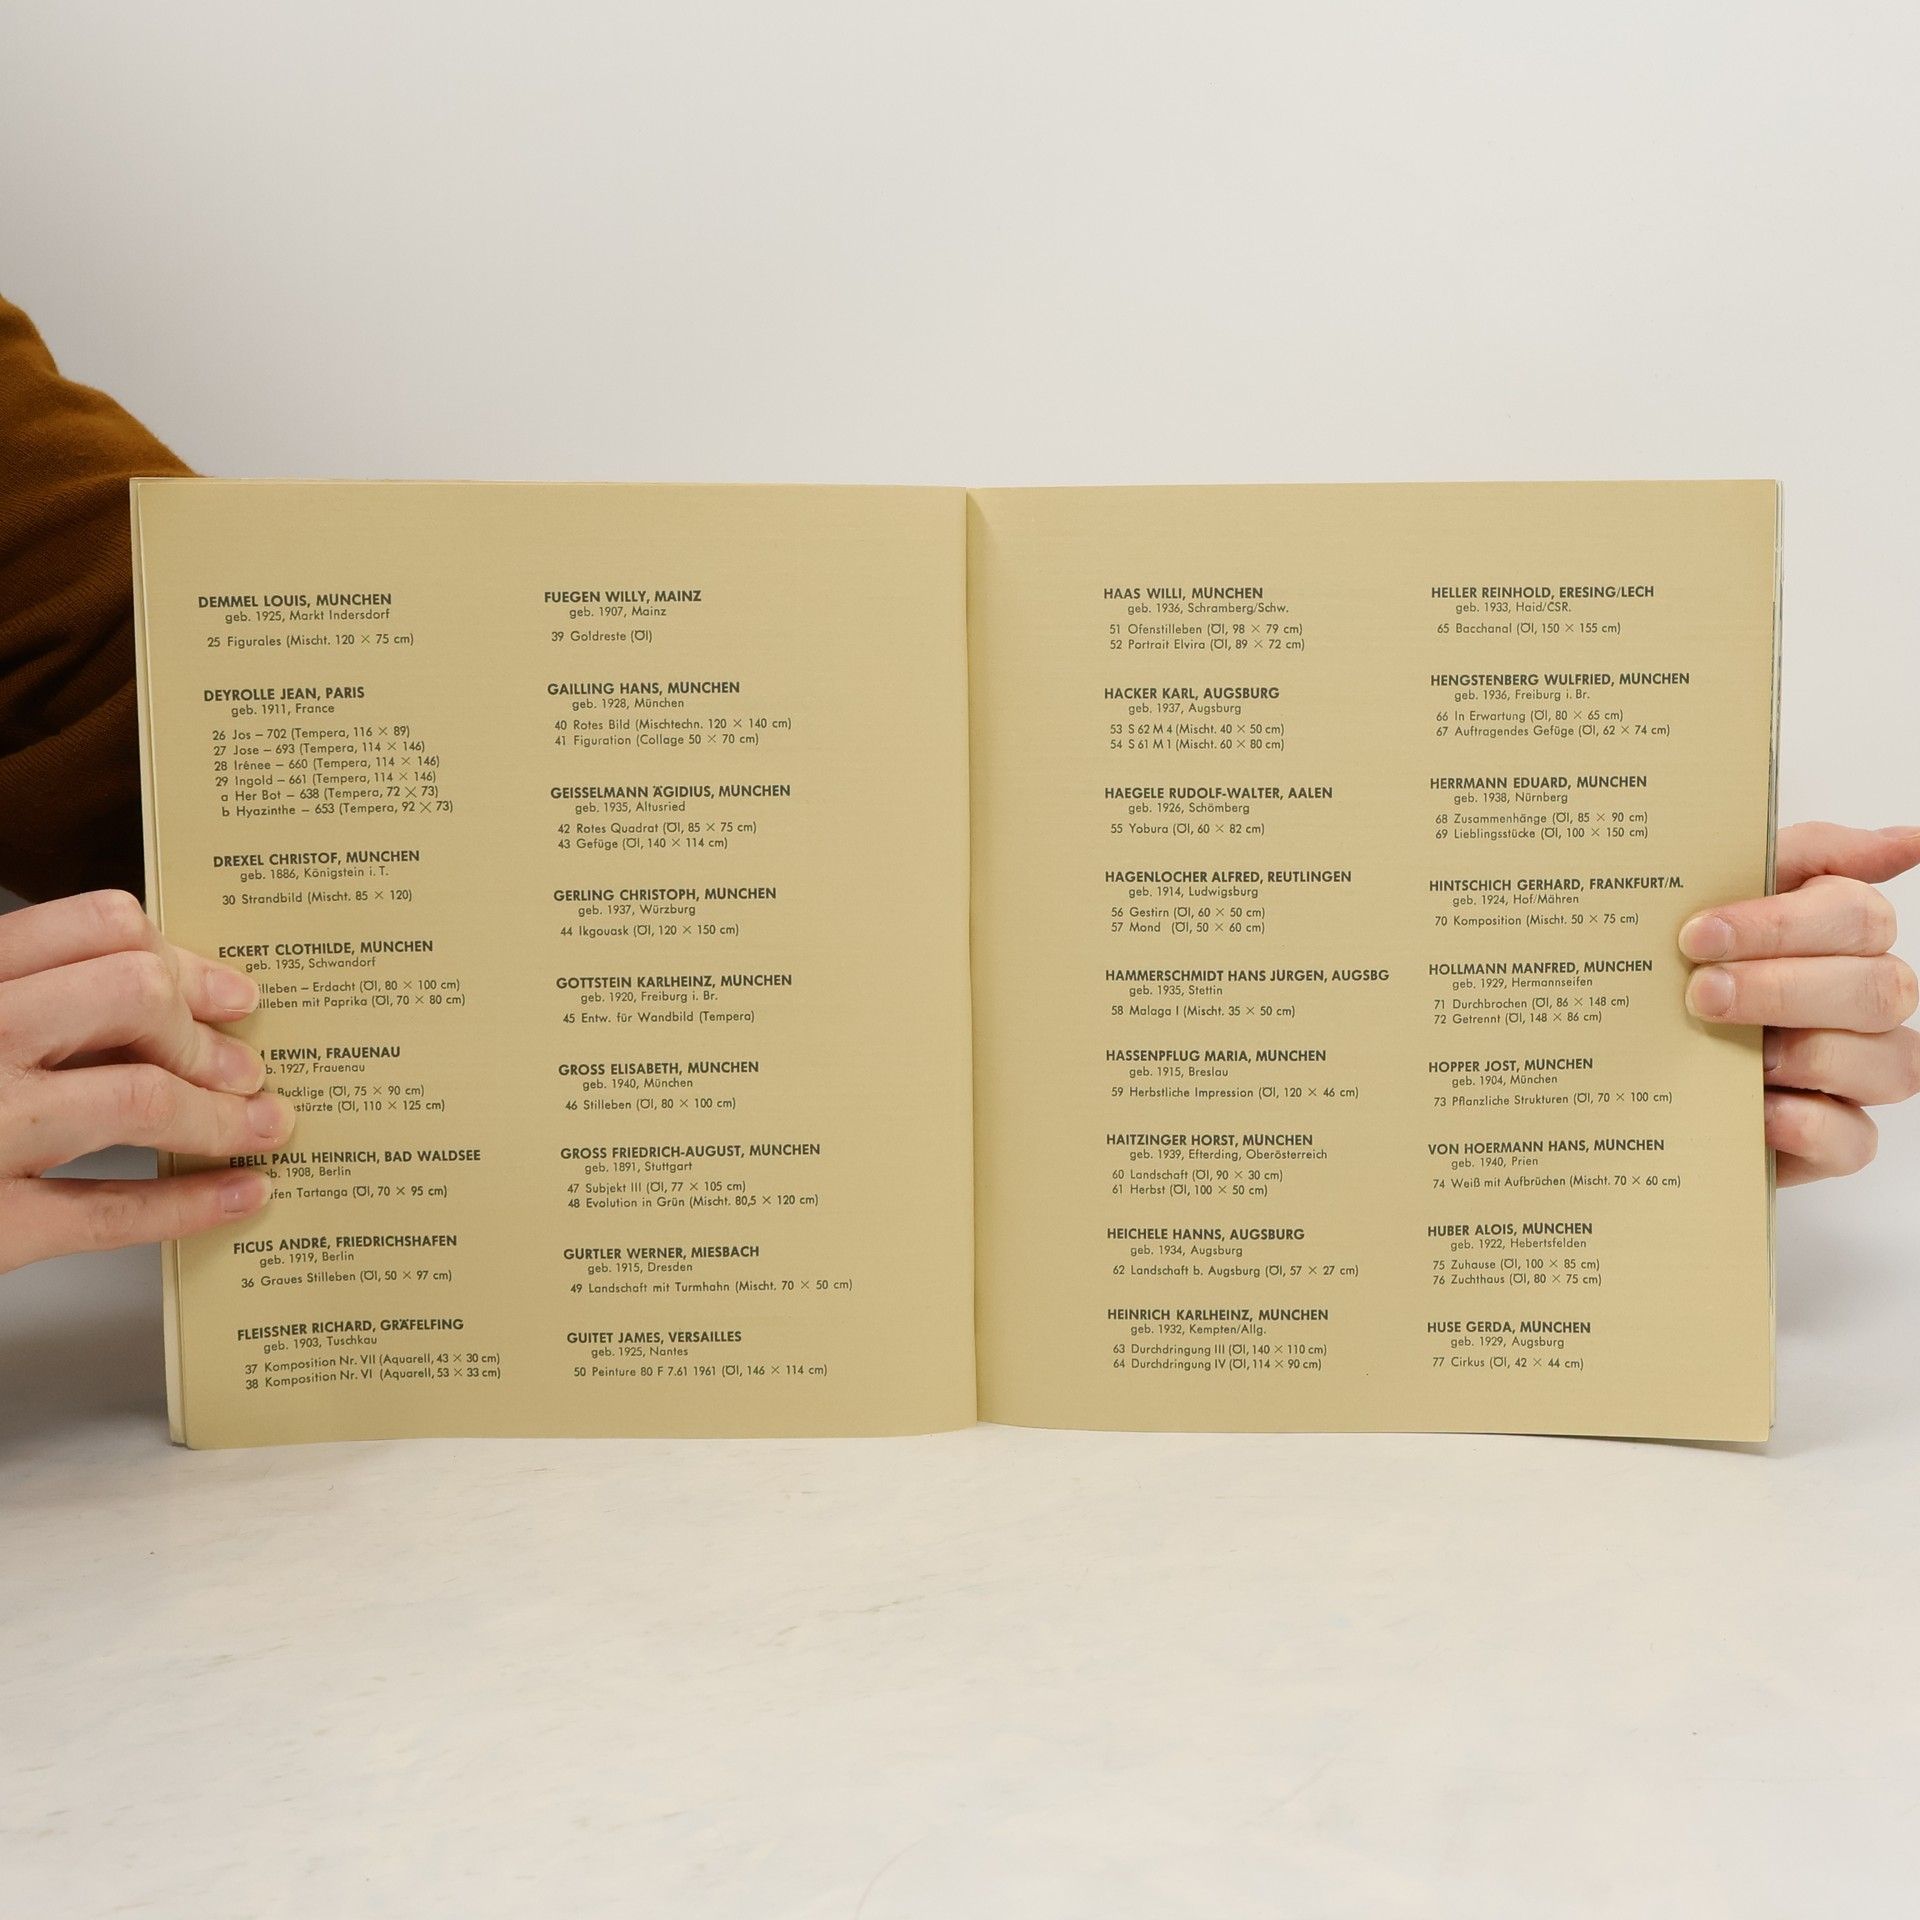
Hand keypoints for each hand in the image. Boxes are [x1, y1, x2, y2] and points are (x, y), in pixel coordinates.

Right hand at [0, 890, 291, 1272]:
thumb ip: (22, 997)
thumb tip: (154, 994)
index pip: (92, 927)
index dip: (178, 959)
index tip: (225, 991)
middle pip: (131, 996)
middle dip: (204, 1034)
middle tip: (244, 1065)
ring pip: (134, 1099)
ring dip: (222, 1115)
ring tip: (264, 1124)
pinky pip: (105, 1213)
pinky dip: (187, 1205)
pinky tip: (237, 1194)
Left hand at [1680, 823, 1919, 1184]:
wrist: (1635, 1058)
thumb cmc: (1690, 968)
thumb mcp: (1723, 896)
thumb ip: (1807, 857)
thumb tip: (1910, 840)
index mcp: (1843, 938)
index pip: (1855, 917)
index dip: (1778, 925)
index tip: (1697, 936)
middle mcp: (1864, 1003)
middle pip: (1878, 988)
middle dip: (1783, 988)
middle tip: (1701, 993)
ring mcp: (1857, 1075)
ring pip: (1891, 1064)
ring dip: (1807, 1053)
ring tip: (1735, 1052)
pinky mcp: (1832, 1141)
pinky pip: (1856, 1139)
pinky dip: (1806, 1123)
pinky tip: (1756, 1109)